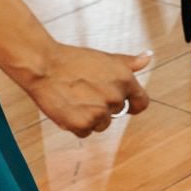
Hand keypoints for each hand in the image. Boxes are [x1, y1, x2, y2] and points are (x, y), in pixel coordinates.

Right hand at [26, 45, 151, 137]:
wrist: (44, 66)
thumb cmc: (73, 60)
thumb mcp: (105, 58)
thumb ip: (129, 62)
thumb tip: (147, 57)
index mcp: (125, 80)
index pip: (142, 102)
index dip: (134, 105)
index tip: (128, 106)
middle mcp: (115, 97)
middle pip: (117, 113)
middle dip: (104, 106)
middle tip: (86, 92)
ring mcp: (99, 112)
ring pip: (102, 124)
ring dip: (91, 117)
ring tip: (75, 99)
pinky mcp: (82, 125)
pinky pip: (85, 132)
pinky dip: (76, 125)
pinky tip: (68, 108)